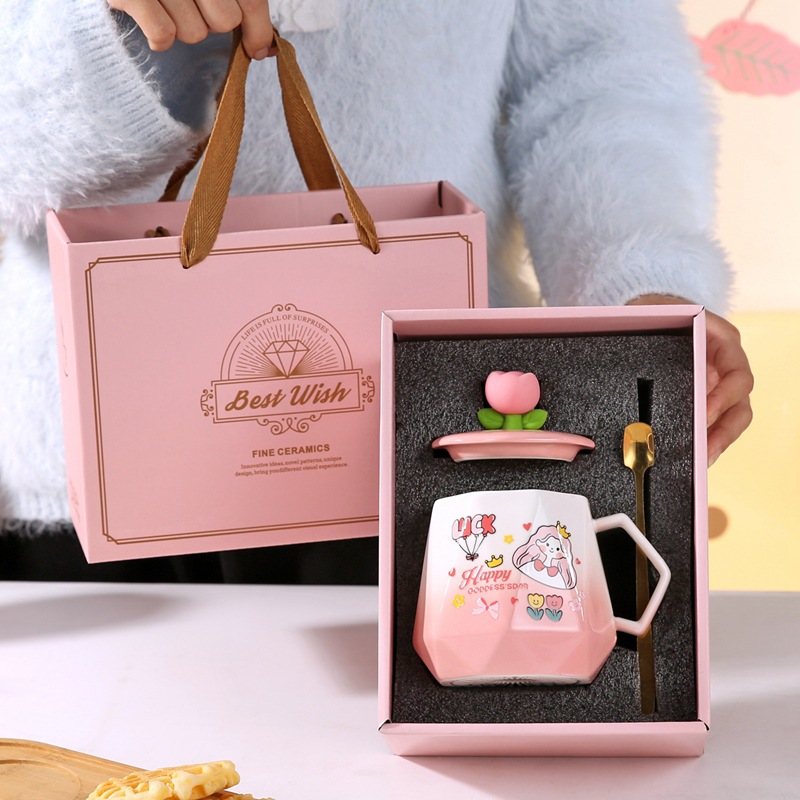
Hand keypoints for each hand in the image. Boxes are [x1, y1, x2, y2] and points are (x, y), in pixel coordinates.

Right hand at [107, 0, 274, 58]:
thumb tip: (265, 49)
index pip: (251, 0)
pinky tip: (147, 16)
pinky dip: (157, 37)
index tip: (258, 50)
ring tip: (163, 3)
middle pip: (225, 22)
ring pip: (194, 33)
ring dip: (180, 27)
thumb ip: (241, 5)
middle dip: (209, 21)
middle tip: (187, 3)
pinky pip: (164, 36)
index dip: (259, 30)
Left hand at [627, 295, 752, 465]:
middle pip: (740, 407)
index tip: (703, 416)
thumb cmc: (657, 312)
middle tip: (703, 453)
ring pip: (730, 421)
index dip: (722, 399)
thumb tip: (644, 375)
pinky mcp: (705, 400)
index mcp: (723, 344)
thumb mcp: (659, 316)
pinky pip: (712, 425)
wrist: (653, 310)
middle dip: (723, 433)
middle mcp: (727, 368)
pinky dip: (704, 442)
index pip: (737, 377)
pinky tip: (688, 458)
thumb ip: (658, 338)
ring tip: (698, 462)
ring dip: (716, 444)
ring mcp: (719, 386)